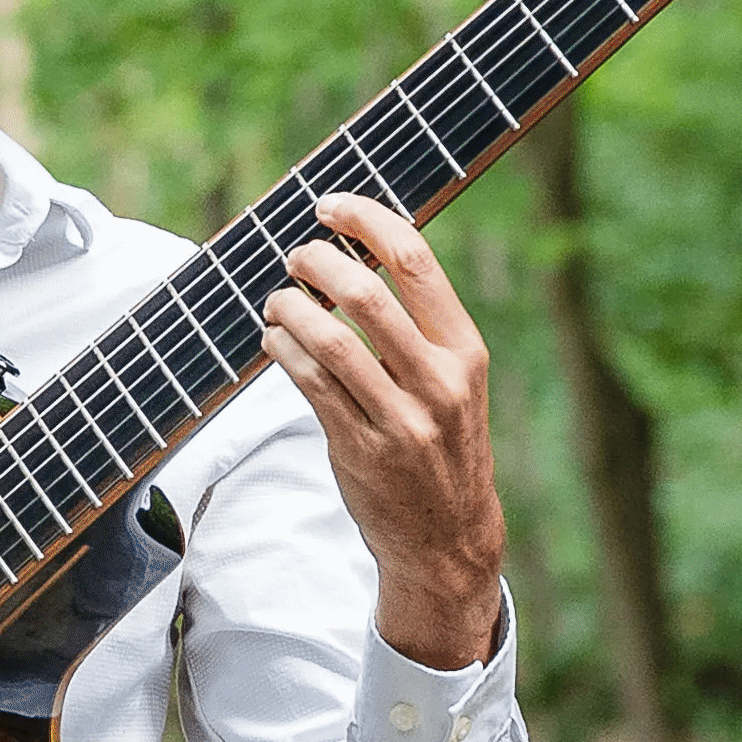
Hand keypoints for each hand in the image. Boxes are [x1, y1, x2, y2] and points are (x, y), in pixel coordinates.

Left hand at [265, 192, 508, 666]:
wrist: (448, 537)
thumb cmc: (441, 442)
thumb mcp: (452, 380)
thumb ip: (416, 325)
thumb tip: (353, 250)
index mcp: (466, 350)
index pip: (416, 260)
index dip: (365, 220)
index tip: (329, 205)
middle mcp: (440, 381)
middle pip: (366, 294)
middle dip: (316, 262)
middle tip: (296, 258)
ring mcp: (401, 419)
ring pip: (330, 340)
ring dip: (290, 308)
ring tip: (277, 300)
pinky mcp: (361, 450)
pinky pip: (310, 385)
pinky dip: (283, 351)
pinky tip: (274, 341)